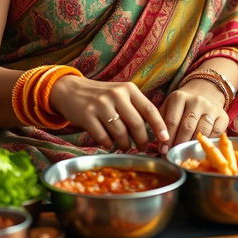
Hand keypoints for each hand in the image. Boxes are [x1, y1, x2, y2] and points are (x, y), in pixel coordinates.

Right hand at [49, 76, 169, 151]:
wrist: (71, 90)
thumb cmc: (101, 96)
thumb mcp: (120, 94)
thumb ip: (136, 108)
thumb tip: (155, 132)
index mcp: (128, 89)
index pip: (150, 109)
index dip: (160, 126)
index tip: (166, 139)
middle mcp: (116, 94)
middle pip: (136, 124)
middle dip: (142, 141)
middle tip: (142, 148)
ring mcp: (101, 104)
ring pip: (121, 133)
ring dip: (125, 145)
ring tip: (125, 147)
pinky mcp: (87, 115)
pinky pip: (103, 137)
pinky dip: (108, 144)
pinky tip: (109, 143)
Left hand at [160, 79, 228, 148]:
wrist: (205, 91)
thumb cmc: (183, 105)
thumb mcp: (169, 107)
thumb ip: (163, 123)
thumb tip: (162, 147)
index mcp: (179, 97)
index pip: (172, 121)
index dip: (168, 139)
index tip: (164, 151)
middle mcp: (196, 101)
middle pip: (187, 127)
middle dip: (179, 144)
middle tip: (175, 155)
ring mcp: (211, 108)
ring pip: (202, 132)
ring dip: (193, 146)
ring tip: (186, 154)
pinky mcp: (223, 116)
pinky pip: (216, 134)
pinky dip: (208, 143)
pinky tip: (201, 147)